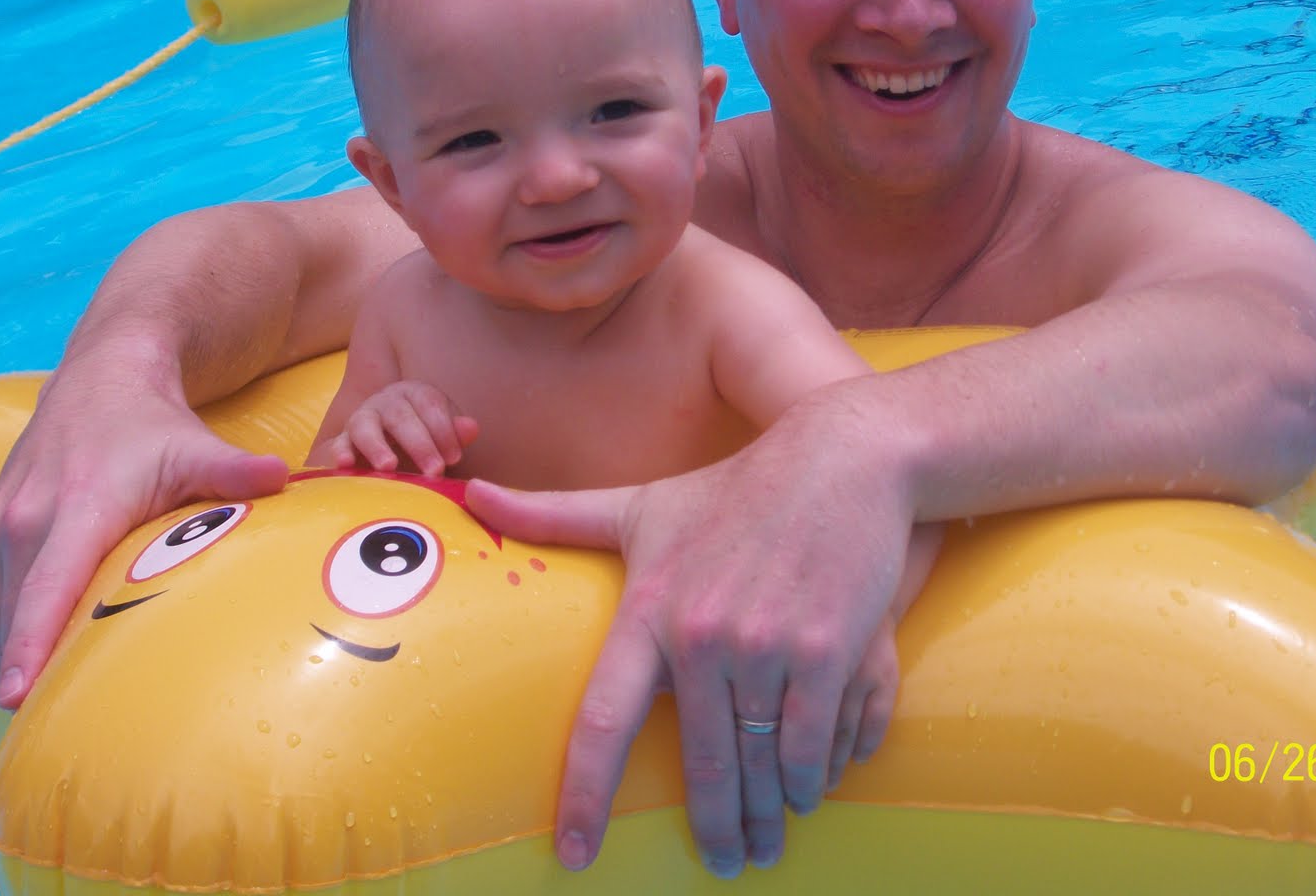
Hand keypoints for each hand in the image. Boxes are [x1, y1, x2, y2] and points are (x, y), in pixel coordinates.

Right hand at [0, 377, 287, 708]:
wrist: (101, 377)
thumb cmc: (152, 423)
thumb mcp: (196, 445)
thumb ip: (235, 469)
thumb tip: (284, 478)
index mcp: (79, 507)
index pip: (46, 586)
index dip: (29, 643)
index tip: (17, 696)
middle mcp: (27, 518)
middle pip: (17, 612)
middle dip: (27, 671)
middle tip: (51, 728)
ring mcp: (0, 524)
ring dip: (15, 657)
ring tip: (44, 712)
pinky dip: (8, 633)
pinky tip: (33, 667)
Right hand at [309, 380, 477, 476]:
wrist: (388, 453)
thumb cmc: (423, 446)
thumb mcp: (442, 439)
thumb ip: (455, 434)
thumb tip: (471, 428)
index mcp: (415, 393)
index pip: (430, 404)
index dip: (444, 430)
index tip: (455, 458)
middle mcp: (386, 402)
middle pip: (401, 416)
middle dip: (420, 444)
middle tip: (435, 472)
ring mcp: (361, 419)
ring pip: (366, 426)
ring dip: (378, 447)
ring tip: (390, 467)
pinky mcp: (341, 441)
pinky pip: (337, 444)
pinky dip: (340, 452)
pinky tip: (346, 464)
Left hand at [464, 391, 913, 877]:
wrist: (843, 459)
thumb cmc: (735, 489)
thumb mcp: (642, 505)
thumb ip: (556, 514)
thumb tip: (472, 495)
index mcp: (650, 609)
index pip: (603, 720)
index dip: (585, 794)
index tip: (574, 853)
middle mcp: (702, 634)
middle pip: (703, 765)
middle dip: (717, 828)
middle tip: (723, 862)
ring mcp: (768, 645)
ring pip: (763, 764)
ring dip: (768, 813)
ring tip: (767, 839)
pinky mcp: (830, 649)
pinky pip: (815, 744)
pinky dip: (812, 778)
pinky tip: (809, 792)